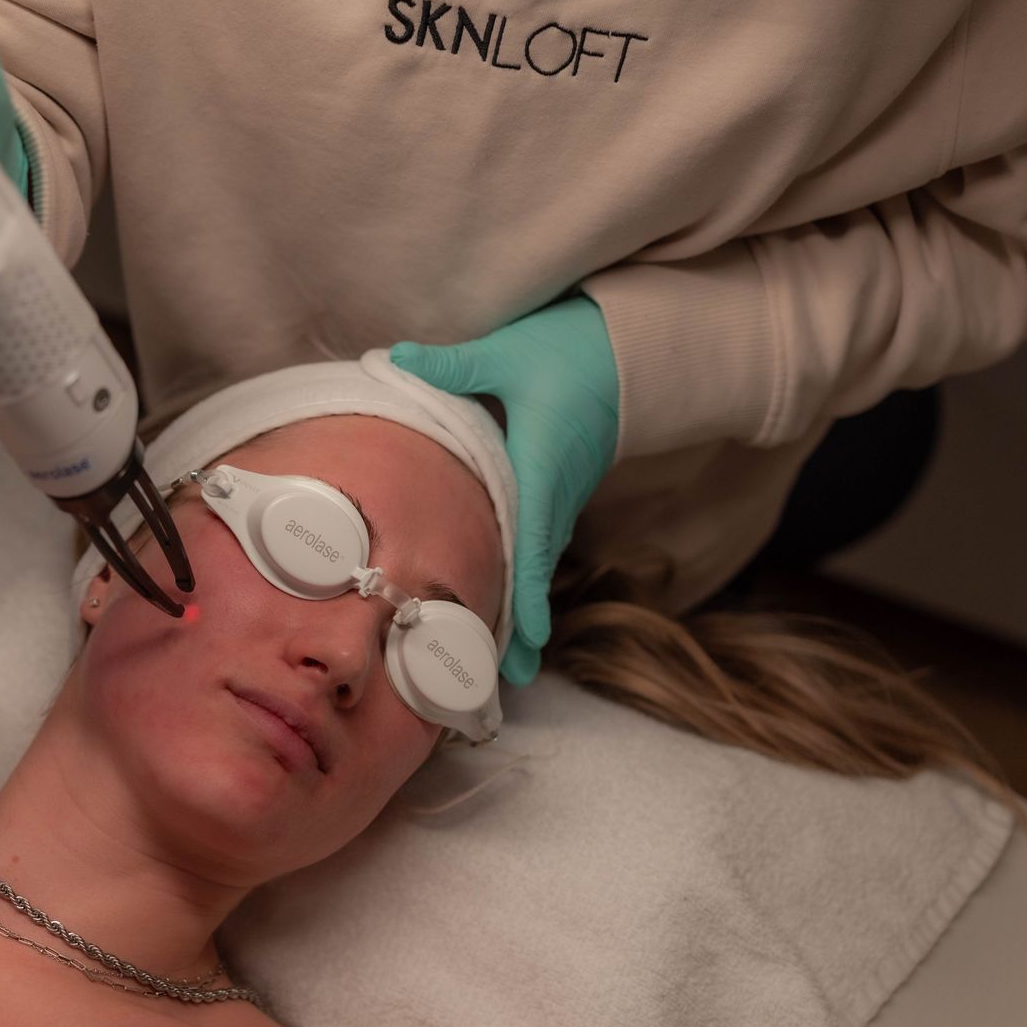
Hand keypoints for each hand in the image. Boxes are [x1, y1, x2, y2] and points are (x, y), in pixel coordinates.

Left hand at [390, 297, 618, 685]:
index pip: (532, 544)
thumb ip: (452, 366)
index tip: (527, 644)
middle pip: (537, 570)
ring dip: (525, 606)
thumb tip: (392, 358)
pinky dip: (527, 575)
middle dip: (526, 627)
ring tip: (511, 662)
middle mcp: (555, 490)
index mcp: (540, 468)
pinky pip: (541, 538)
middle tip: (510, 681)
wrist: (634, 345)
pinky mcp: (560, 483)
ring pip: (539, 559)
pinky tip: (511, 600)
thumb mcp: (509, 353)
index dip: (529, 597)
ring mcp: (561, 491)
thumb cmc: (572, 347)